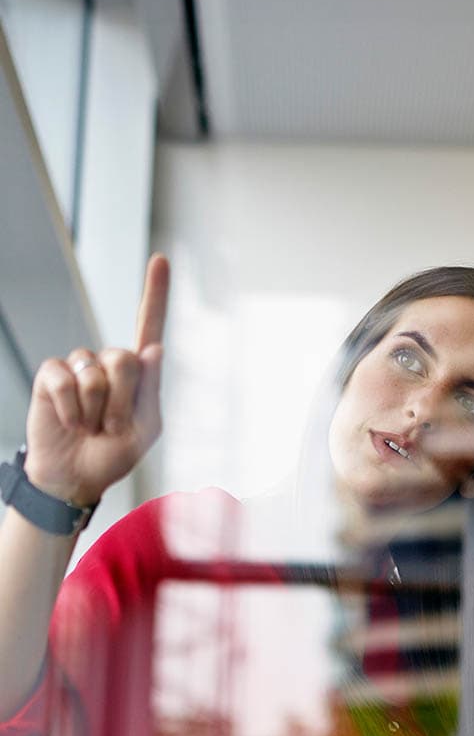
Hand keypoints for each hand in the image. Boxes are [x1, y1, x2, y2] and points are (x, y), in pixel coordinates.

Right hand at [23, 254, 168, 505]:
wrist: (76, 476)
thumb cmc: (114, 453)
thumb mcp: (146, 428)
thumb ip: (150, 390)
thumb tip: (153, 349)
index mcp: (139, 372)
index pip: (149, 326)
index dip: (155, 293)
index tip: (161, 258)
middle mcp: (108, 361)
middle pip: (125, 359)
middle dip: (122, 401)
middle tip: (112, 426)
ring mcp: (79, 366)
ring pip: (95, 375)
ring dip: (96, 412)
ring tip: (91, 427)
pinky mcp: (51, 375)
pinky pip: (63, 381)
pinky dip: (70, 410)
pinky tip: (70, 422)